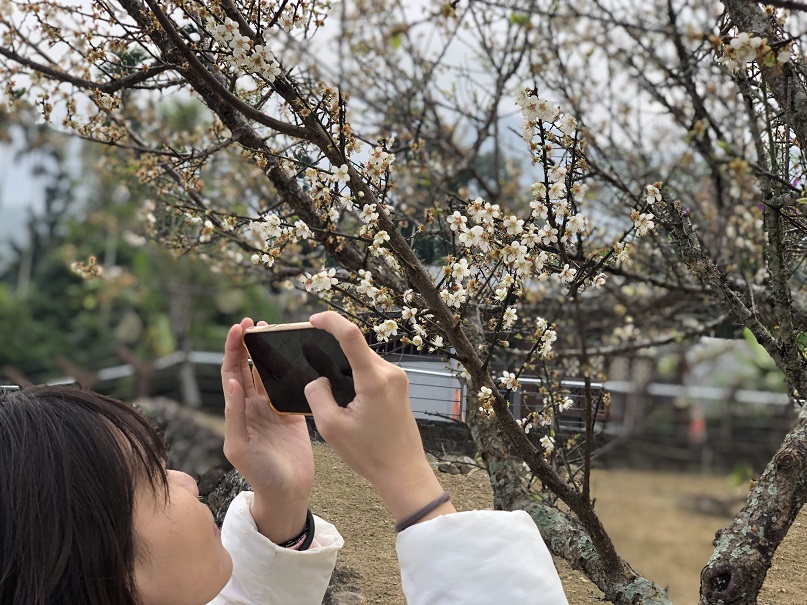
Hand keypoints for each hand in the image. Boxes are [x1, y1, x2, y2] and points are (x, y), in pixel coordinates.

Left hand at [221, 318, 314, 542]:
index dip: (233, 349)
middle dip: (249, 343)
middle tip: (254, 321)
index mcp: (238, 411)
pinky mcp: (292, 413)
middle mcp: (253, 406)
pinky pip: (289, 385)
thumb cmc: (259, 474)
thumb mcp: (239, 446)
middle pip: (248, 366)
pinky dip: (291, 368)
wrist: (288, 493)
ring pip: (269, 372)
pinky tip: (296, 354)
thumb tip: (232, 381)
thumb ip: (234, 414)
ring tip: (272, 329)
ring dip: (269, 351)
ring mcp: (273, 409)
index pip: (232, 372)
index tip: (238, 328)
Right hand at [304, 311, 455, 525]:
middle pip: (357, 347)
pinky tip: (346, 393)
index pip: (352, 335)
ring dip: (345, 363)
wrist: (403, 471)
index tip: (313, 319)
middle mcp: (390, 373)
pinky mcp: (400, 387)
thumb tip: (318, 380)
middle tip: (311, 354)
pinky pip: (373, 370)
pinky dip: (357, 374)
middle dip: (334, 347)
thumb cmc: (369, 453)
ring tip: (329, 381)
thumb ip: (317, 395)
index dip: (331, 321)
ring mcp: (398, 379)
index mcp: (374, 380)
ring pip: (364, 359)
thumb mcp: (331, 427)